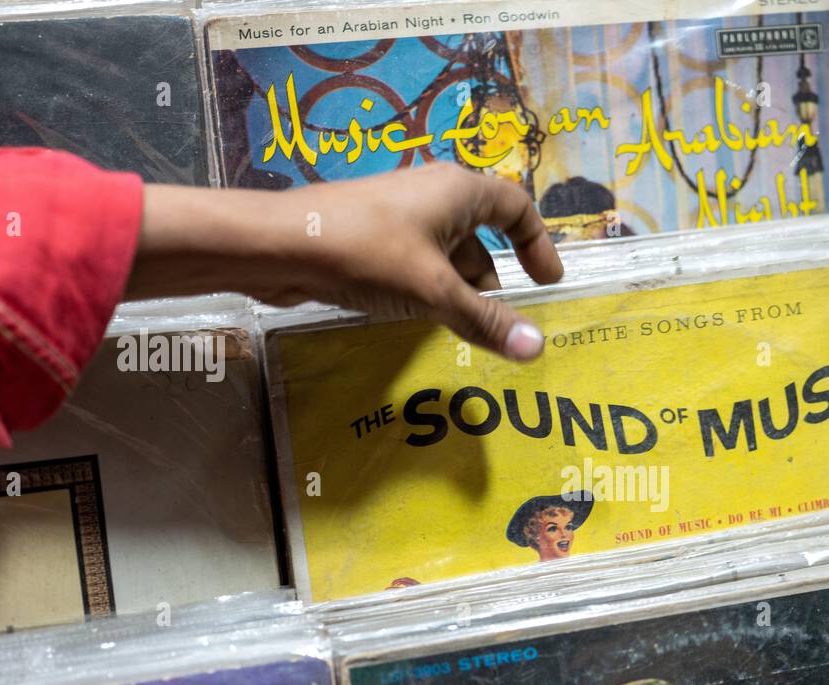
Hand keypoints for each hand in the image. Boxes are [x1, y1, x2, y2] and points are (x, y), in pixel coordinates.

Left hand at [126, 163, 563, 359]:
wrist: (281, 246)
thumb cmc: (367, 254)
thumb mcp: (435, 291)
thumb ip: (485, 320)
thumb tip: (537, 348)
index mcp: (458, 190)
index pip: (515, 206)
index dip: (537, 243)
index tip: (547, 282)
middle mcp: (432, 194)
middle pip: (481, 233)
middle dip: (495, 277)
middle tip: (500, 319)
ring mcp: (398, 214)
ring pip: (446, 251)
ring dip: (460, 288)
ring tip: (462, 328)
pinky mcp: (370, 236)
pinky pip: (416, 261)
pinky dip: (429, 288)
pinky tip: (419, 319)